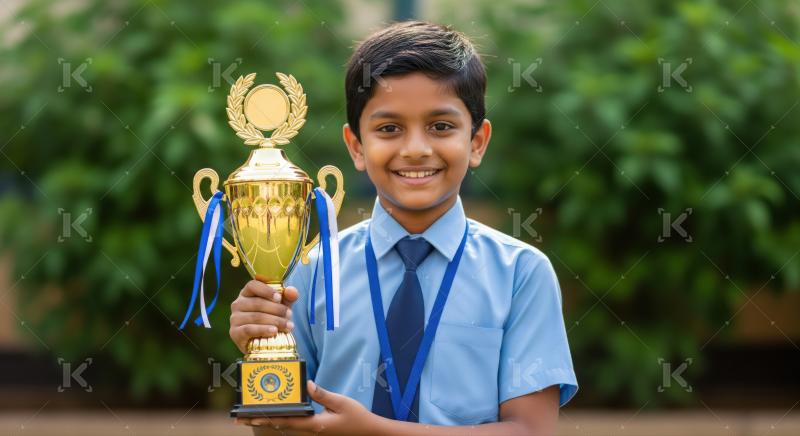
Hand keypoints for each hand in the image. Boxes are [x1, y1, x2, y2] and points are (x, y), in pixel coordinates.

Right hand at [229, 278, 299, 353]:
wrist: (265, 343)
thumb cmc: (273, 318)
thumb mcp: (282, 306)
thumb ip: (288, 297)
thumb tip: (292, 291)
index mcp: (247, 293)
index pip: (253, 285)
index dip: (266, 290)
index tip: (279, 298)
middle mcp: (238, 304)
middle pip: (257, 303)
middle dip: (276, 309)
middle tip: (289, 314)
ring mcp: (235, 318)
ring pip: (256, 317)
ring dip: (274, 321)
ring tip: (288, 325)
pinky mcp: (235, 333)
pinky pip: (249, 329)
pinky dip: (263, 330)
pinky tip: (274, 331)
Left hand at [235, 381, 382, 435]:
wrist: (369, 431)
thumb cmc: (357, 418)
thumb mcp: (341, 402)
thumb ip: (322, 394)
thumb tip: (306, 383)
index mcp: (314, 424)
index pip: (285, 421)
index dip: (266, 418)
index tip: (250, 416)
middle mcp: (310, 429)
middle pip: (280, 424)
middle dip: (260, 420)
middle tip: (239, 419)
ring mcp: (312, 429)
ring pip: (286, 424)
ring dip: (268, 419)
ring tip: (251, 416)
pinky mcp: (316, 427)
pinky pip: (295, 422)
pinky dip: (282, 417)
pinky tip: (276, 413)